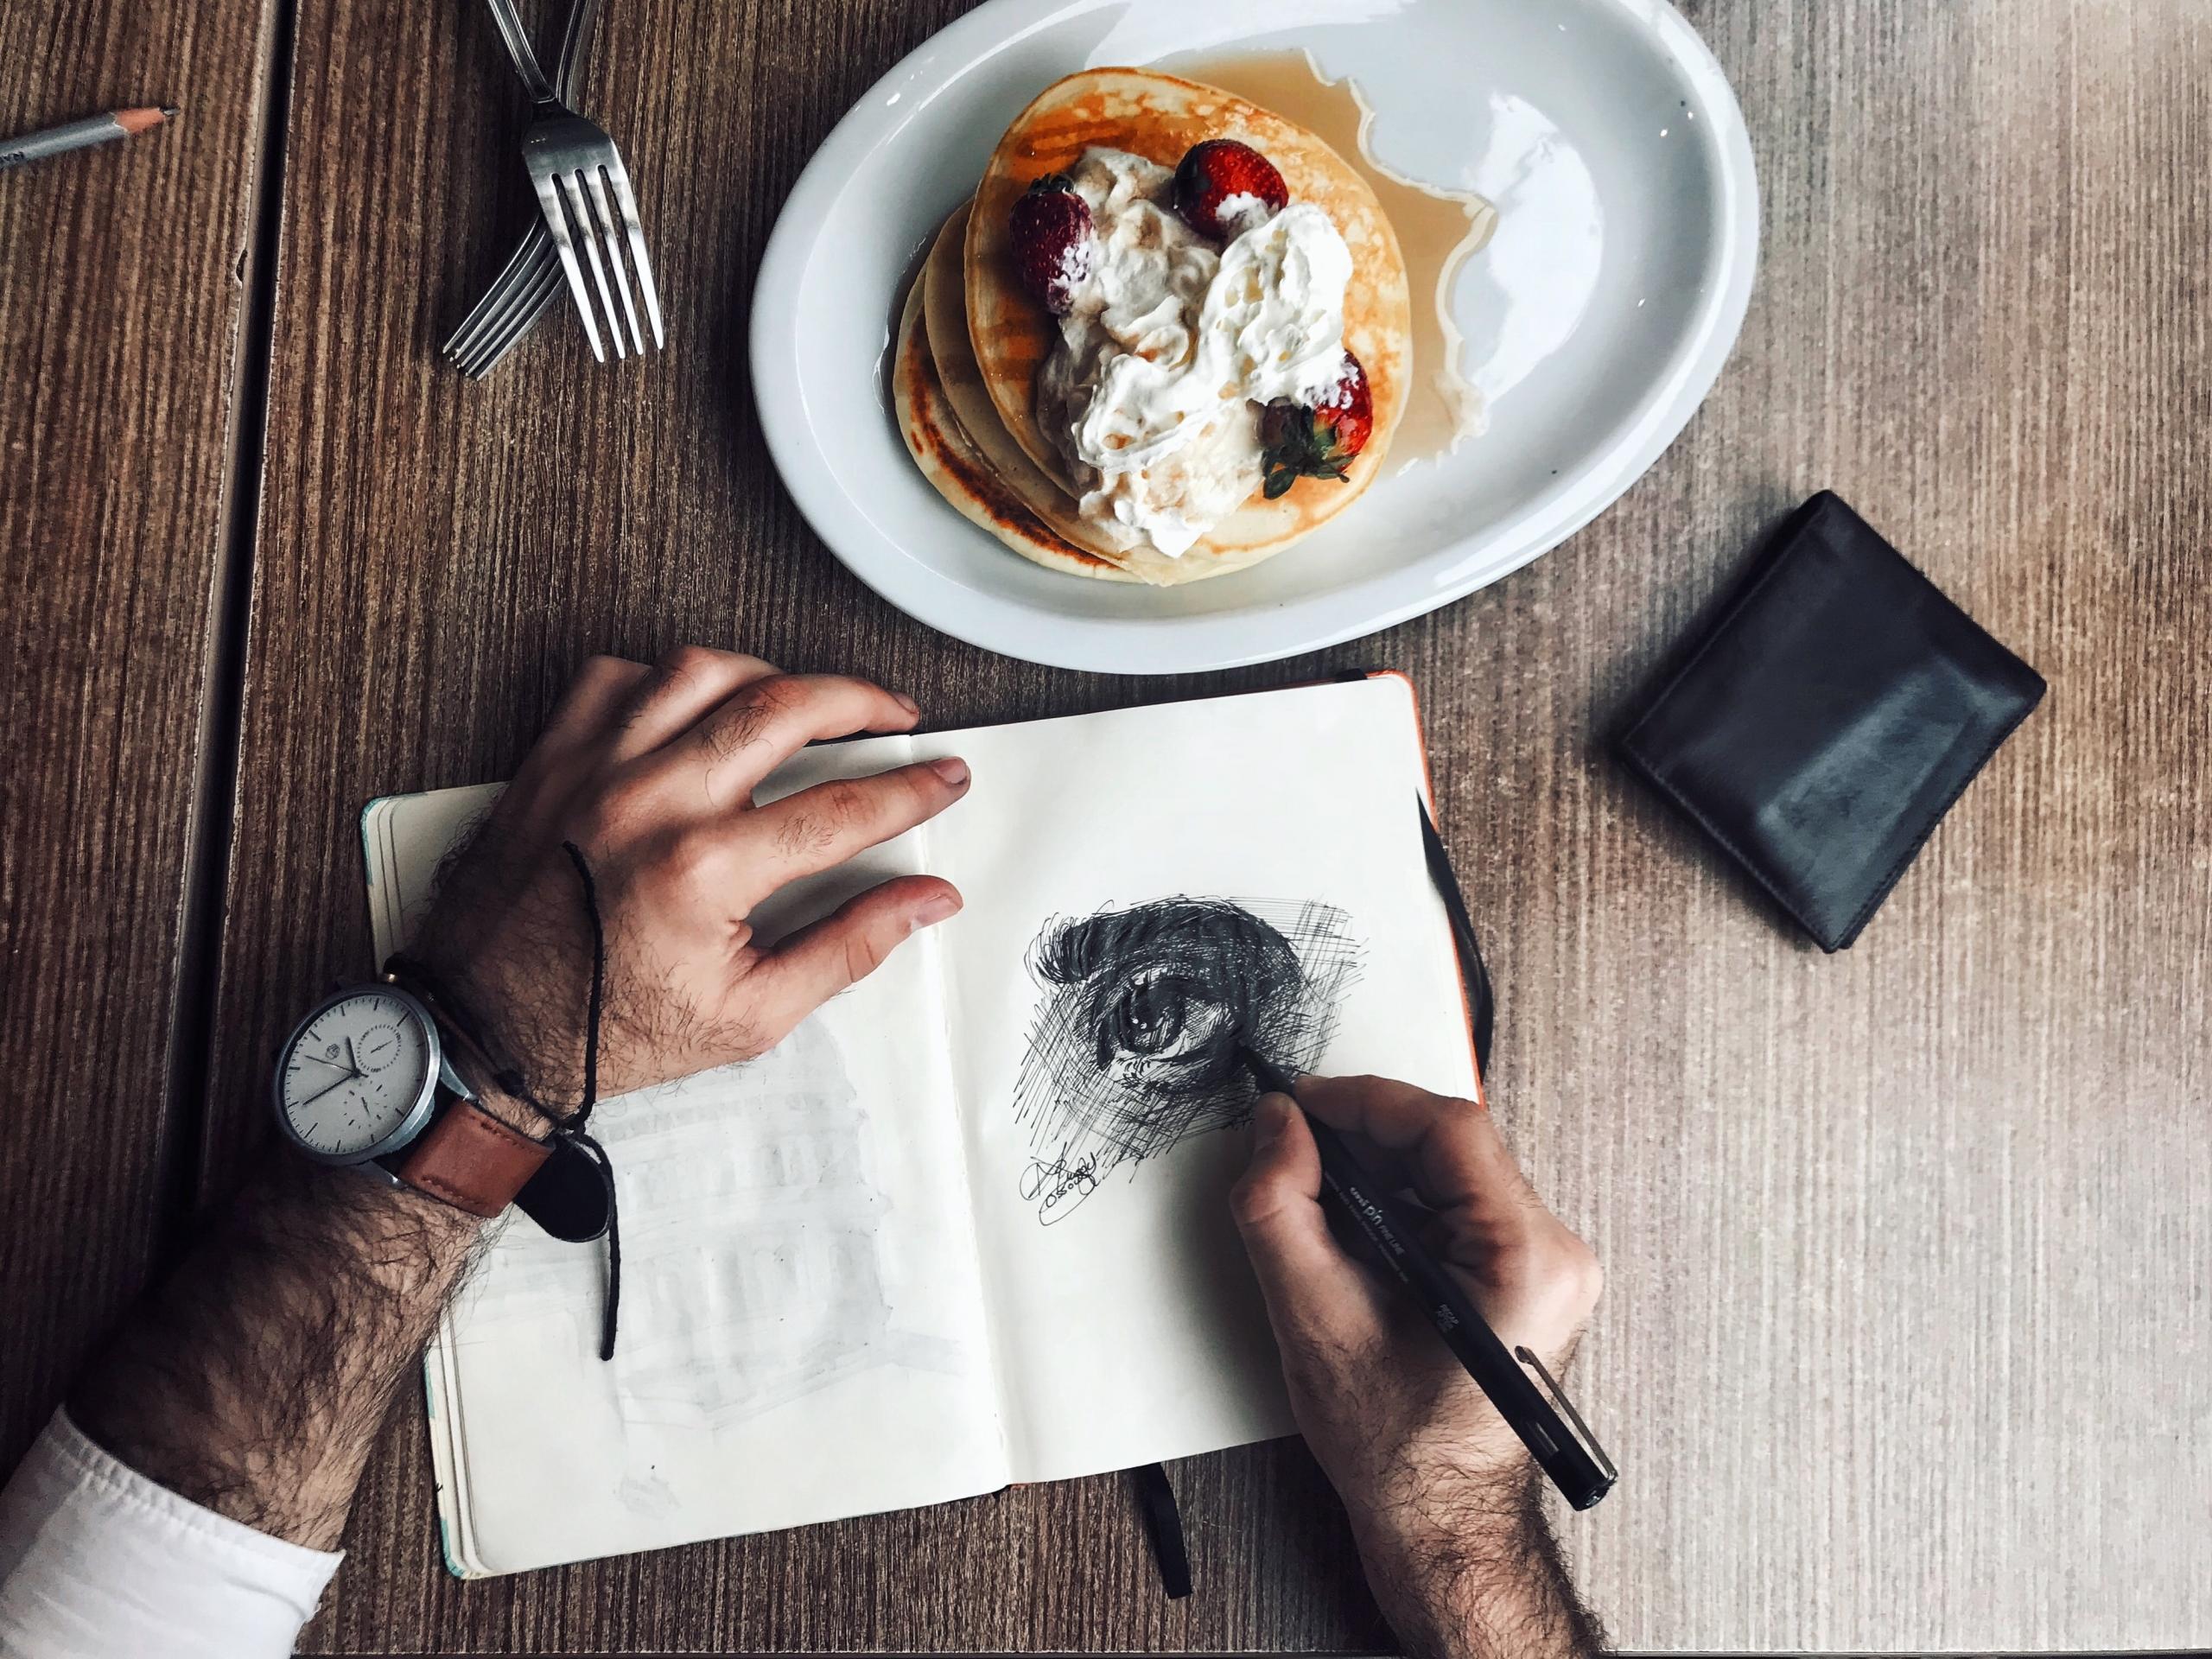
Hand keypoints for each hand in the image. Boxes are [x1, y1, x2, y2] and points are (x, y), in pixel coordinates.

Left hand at [414, 648, 969, 1113]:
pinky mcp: (551, 758)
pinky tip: (702, 706)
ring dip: (772, 676)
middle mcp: (648, 802)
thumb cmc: (607, 1029)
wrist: (484, 1033)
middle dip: (861, 702)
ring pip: (704, 671)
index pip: (841, 808)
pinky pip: (618, 678)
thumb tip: (927, 899)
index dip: (910, 789)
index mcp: (704, 871)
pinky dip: (669, 678)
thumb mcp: (752, 1015)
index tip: (944, 778)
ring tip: (809, 699)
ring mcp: (593, 769)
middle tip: (897, 716)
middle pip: (784, 707)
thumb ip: (850, 948)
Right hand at [1231, 1075, 1604, 1656]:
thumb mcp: (1318, 1320)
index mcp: (1527, 1259)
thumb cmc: (1400, 1452)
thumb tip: (1274, 1127)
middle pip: (1451, 1144)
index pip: (1448, 1128)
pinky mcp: (1524, 1277)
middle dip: (1362, 1137)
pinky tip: (1348, 1231)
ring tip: (1313, 1198)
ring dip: (1375, 1172)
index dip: (1364, 1101)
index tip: (1300, 1103)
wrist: (1441, 1526)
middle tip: (1291, 1148)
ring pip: (1449, 1172)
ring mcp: (1546, 1266)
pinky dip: (1396, 1204)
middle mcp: (1555, 1254)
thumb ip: (1282, 1209)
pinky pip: (1456, 1207)